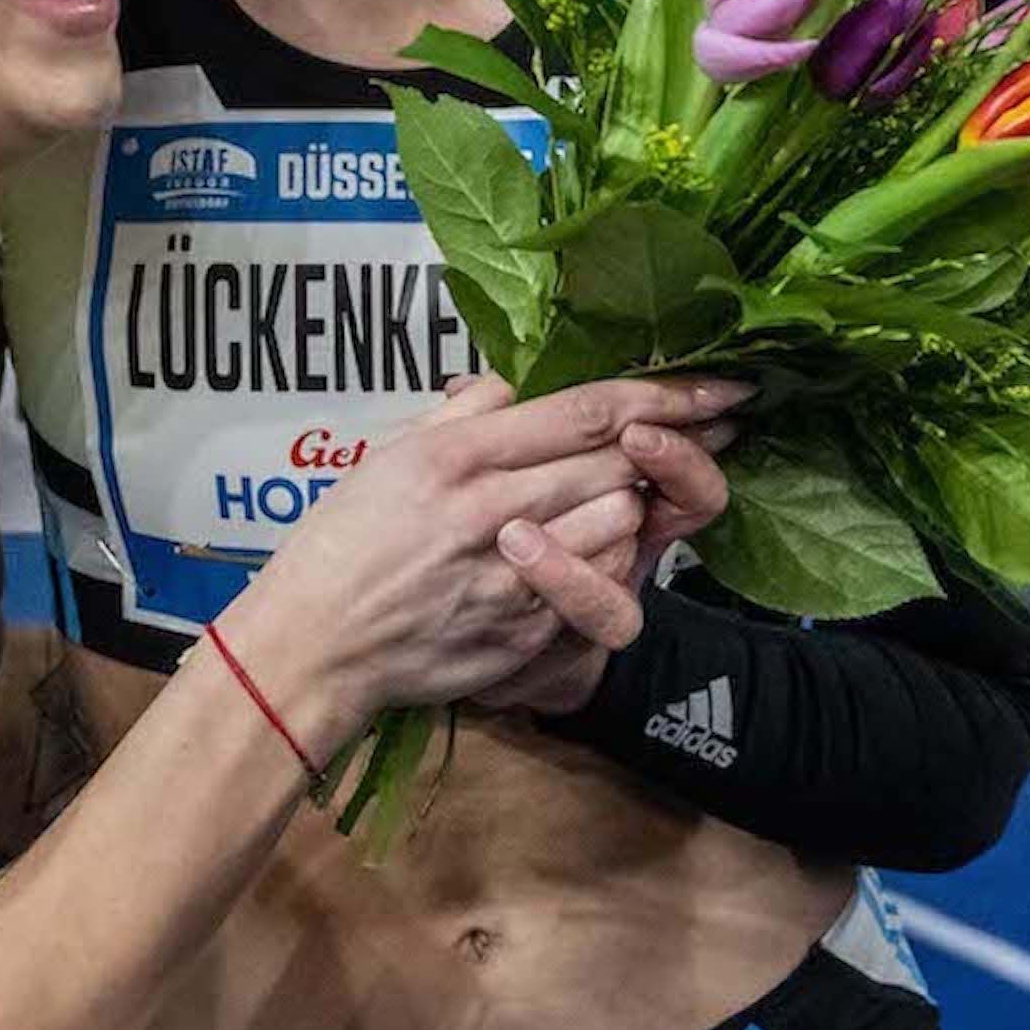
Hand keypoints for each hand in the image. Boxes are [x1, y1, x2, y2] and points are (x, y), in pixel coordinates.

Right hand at [233, 373, 750, 743]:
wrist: (313, 646)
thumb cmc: (342, 542)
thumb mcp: (391, 454)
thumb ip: (463, 414)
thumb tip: (518, 384)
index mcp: (457, 456)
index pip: (585, 412)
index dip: (663, 393)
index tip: (716, 383)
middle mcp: (492, 511)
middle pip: (619, 463)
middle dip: (672, 442)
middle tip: (711, 424)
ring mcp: (513, 578)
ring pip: (622, 523)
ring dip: (632, 504)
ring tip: (620, 492)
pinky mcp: (525, 631)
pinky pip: (600, 587)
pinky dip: (605, 562)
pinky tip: (589, 551)